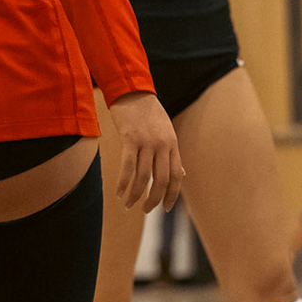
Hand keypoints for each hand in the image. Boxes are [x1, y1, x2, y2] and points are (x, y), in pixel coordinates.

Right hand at [107, 91, 184, 213]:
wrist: (132, 91)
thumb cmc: (148, 113)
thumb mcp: (166, 131)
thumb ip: (172, 154)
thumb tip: (182, 174)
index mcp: (172, 144)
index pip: (177, 175)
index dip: (172, 194)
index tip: (164, 208)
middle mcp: (162, 144)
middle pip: (161, 180)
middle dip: (153, 200)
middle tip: (145, 210)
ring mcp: (146, 142)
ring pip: (143, 177)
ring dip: (135, 195)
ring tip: (129, 205)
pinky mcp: (130, 139)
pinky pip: (127, 167)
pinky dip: (123, 183)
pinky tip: (119, 193)